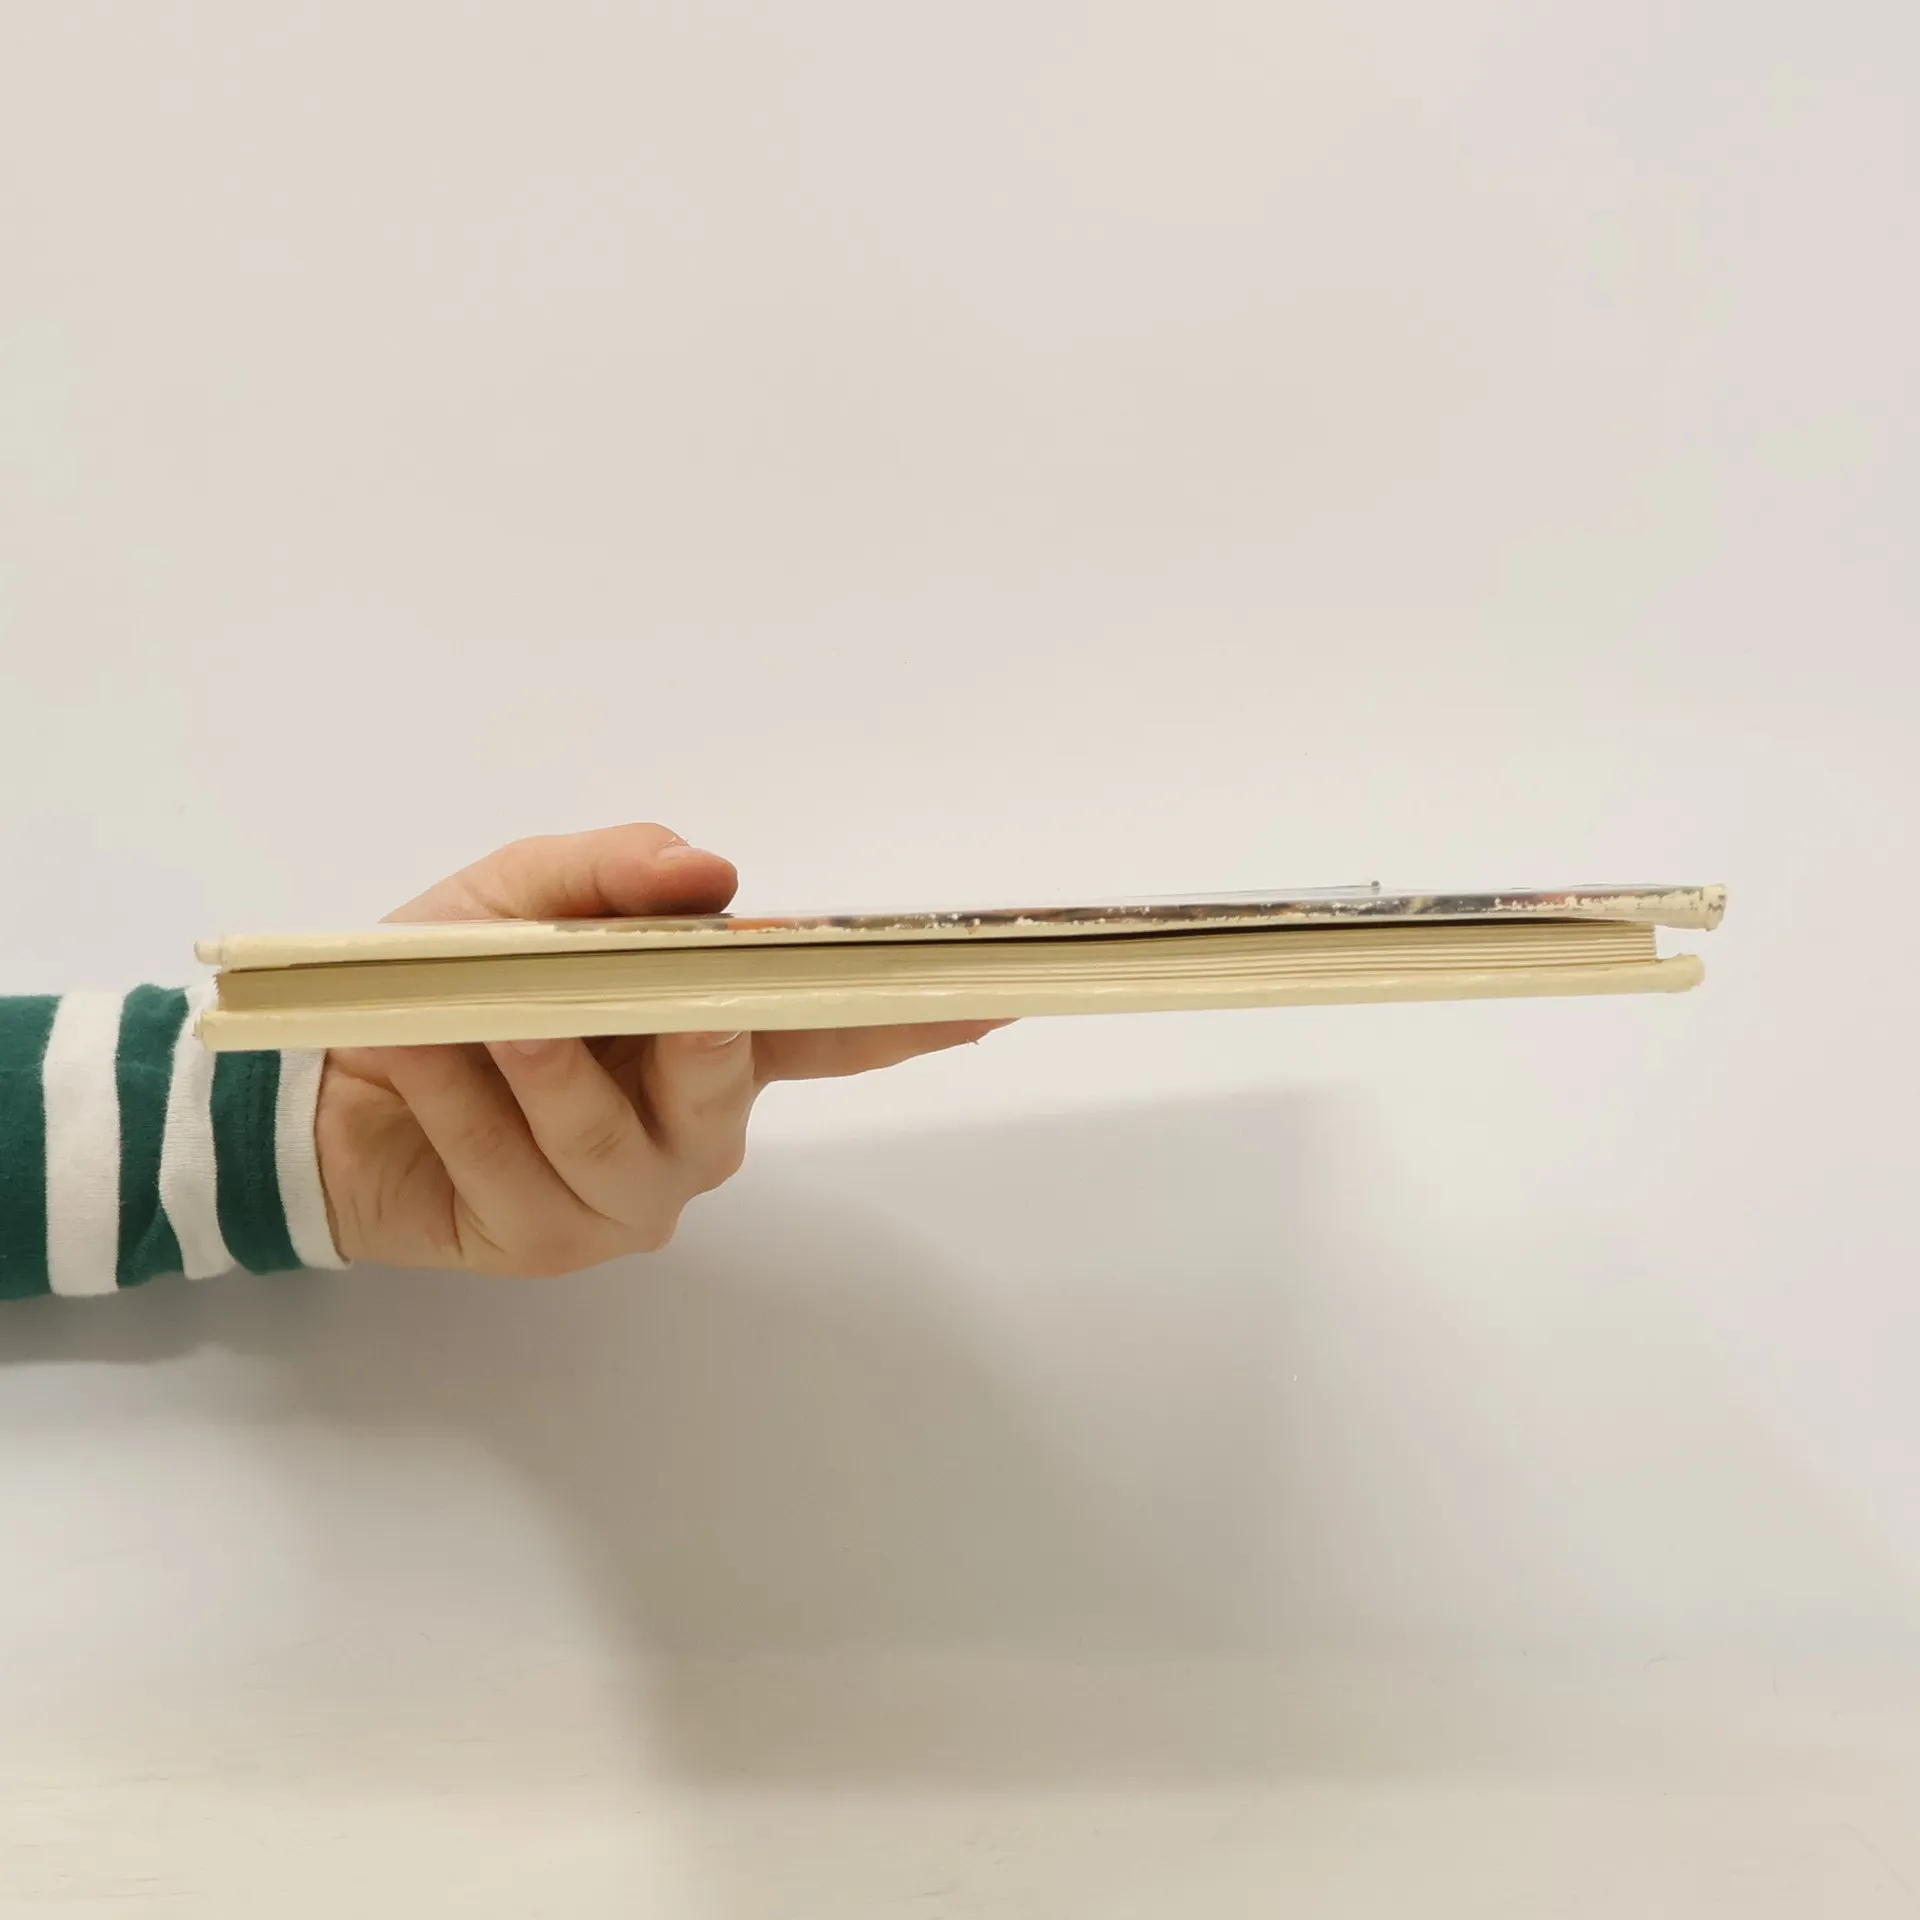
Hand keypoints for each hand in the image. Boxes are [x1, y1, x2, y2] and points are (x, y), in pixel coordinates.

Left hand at [313, 824, 1004, 1273]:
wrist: (327, 1083)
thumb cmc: (452, 979)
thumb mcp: (521, 896)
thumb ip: (614, 874)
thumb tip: (715, 872)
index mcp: (710, 1038)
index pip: (829, 1030)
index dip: (911, 1015)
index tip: (995, 993)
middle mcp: (692, 1125)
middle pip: (732, 1089)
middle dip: (702, 1041)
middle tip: (681, 1002)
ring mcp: (629, 1195)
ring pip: (614, 1141)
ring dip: (543, 1067)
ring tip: (473, 1016)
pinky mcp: (551, 1242)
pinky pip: (515, 1171)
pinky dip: (457, 1102)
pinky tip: (411, 1051)